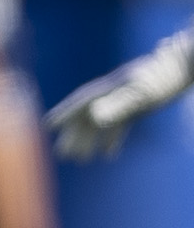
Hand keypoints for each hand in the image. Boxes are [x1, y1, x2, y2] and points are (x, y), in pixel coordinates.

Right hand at [46, 30, 193, 159]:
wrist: (185, 66)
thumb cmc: (165, 78)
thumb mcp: (143, 94)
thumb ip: (119, 105)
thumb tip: (95, 119)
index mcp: (108, 89)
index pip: (81, 103)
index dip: (64, 114)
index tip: (47, 126)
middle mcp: (112, 94)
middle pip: (87, 116)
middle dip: (74, 135)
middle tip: (61, 155)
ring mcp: (125, 100)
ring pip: (100, 123)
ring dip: (89, 140)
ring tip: (80, 161)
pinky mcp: (138, 106)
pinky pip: (119, 125)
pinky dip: (111, 139)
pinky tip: (108, 156)